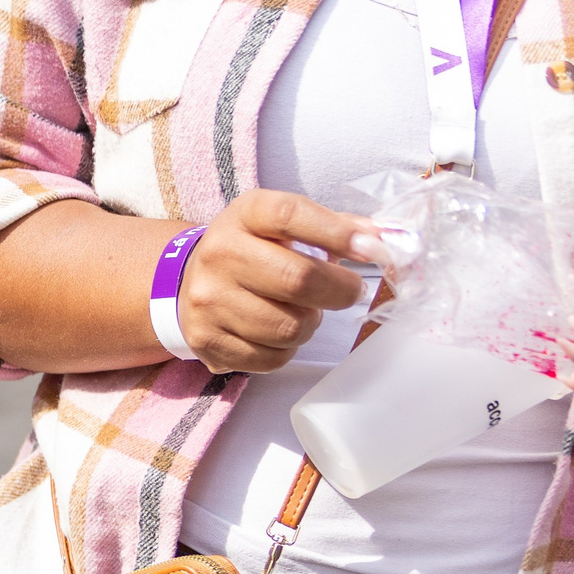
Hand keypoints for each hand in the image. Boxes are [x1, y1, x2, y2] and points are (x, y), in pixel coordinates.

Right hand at [172, 190, 382, 373]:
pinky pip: (271, 358)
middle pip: (298, 280)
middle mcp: (218, 255)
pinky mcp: (205, 341)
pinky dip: (287, 350)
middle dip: (339, 291)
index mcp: (244, 215)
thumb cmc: (252, 250)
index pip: (292, 215)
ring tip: (302, 311)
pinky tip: (278, 332)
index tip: (372, 249)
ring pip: (289, 327)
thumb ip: (334, 227)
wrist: (187, 282)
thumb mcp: (283, 224)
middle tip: (348, 292)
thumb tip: (386, 241)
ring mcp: (206, 302)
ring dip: (311, 324)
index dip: (337, 233)